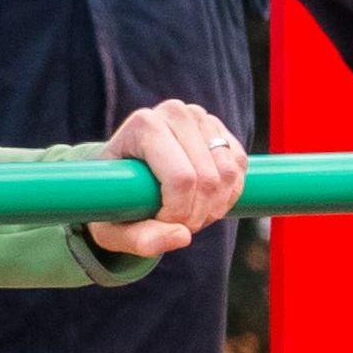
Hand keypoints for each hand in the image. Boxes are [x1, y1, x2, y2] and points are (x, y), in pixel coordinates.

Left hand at [94, 98, 248, 256]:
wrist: (121, 179)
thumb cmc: (112, 202)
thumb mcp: (113, 229)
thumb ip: (140, 239)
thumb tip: (182, 237)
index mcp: (144, 125)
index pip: (181, 178)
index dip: (178, 212)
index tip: (161, 223)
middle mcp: (175, 114)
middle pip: (207, 179)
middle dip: (197, 215)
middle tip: (176, 225)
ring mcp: (202, 119)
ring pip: (229, 176)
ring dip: (214, 208)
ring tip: (188, 214)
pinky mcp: (221, 131)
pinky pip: (240, 171)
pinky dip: (228, 196)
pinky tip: (204, 202)